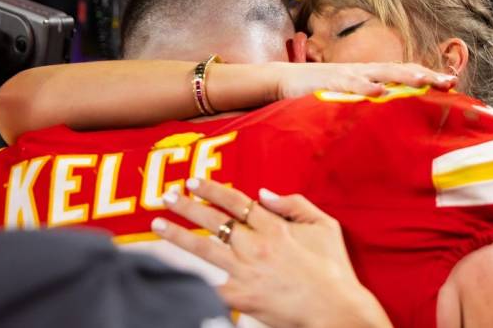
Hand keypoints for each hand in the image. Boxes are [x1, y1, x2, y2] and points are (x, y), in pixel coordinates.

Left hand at [152, 178, 391, 327]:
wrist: (335, 311)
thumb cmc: (333, 269)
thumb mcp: (325, 225)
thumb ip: (294, 203)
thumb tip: (263, 193)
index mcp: (275, 226)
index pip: (234, 201)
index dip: (211, 189)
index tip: (192, 181)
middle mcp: (256, 245)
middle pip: (213, 220)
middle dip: (186, 205)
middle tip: (166, 196)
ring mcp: (245, 271)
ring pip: (203, 248)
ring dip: (177, 234)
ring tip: (157, 223)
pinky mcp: (241, 296)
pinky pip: (213, 284)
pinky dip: (197, 278)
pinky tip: (175, 271)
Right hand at [271, 62, 456, 99]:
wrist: (283, 80)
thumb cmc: (316, 91)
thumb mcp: (346, 98)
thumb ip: (366, 103)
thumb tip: (388, 116)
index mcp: (368, 74)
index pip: (403, 72)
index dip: (427, 76)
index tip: (452, 83)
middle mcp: (363, 71)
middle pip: (400, 70)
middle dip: (426, 75)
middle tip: (450, 82)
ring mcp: (348, 74)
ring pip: (382, 73)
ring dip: (404, 77)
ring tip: (426, 81)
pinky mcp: (330, 82)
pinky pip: (351, 85)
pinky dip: (367, 87)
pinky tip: (381, 92)